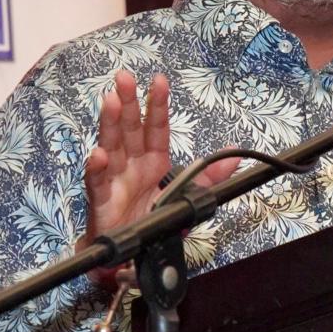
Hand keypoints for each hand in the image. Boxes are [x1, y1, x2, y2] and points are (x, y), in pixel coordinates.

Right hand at [83, 71, 239, 286]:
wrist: (129, 253)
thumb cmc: (151, 218)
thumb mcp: (186, 197)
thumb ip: (210, 178)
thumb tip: (236, 156)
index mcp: (153, 161)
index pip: (156, 128)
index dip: (157, 104)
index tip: (159, 81)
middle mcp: (131, 164)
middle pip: (129, 128)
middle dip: (126, 102)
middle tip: (124, 78)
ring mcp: (114, 179)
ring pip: (110, 146)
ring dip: (109, 124)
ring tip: (109, 102)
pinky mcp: (101, 200)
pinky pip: (97, 182)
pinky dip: (96, 168)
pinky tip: (98, 155)